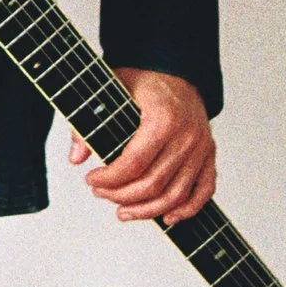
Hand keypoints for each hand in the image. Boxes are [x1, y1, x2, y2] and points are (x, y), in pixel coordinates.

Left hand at [70, 67, 214, 224]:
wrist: (176, 68)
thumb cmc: (143, 79)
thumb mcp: (110, 91)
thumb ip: (89, 123)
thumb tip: (76, 157)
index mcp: (163, 119)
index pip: (134, 164)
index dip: (110, 179)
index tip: (91, 181)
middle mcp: (186, 136)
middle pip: (153, 184)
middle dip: (121, 196)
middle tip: (101, 194)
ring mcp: (201, 147)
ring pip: (176, 195)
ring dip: (147, 211)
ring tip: (123, 211)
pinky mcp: (209, 155)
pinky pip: (203, 191)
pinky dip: (187, 210)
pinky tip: (167, 218)